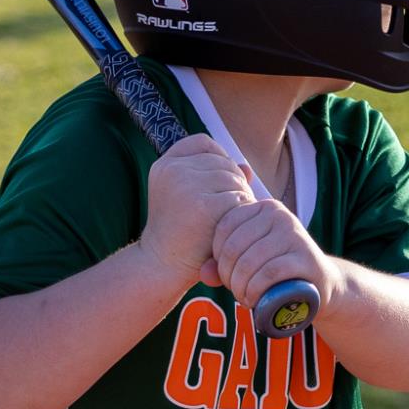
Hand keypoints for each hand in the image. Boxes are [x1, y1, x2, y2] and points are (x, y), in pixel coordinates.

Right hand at [140, 135, 254, 281]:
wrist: (162, 265)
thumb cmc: (180, 231)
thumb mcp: (189, 196)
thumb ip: (213, 176)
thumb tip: (246, 167)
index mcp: (165, 164)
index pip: (203, 143)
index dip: (218, 159)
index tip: (217, 183)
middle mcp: (173, 170)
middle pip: (223, 162)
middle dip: (233, 182)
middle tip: (227, 208)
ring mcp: (187, 185)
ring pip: (234, 178)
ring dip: (241, 197)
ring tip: (228, 218)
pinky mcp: (204, 205)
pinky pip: (239, 198)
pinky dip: (241, 213)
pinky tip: (230, 227)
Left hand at [208, 199, 338, 318]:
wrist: (321, 283)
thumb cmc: (278, 270)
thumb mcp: (249, 260)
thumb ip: (222, 264)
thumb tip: (204, 273)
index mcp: (263, 208)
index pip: (224, 227)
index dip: (217, 256)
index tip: (226, 275)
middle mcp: (279, 215)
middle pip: (233, 247)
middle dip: (228, 275)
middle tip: (236, 291)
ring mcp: (294, 234)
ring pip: (249, 262)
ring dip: (240, 287)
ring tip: (245, 298)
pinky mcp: (305, 257)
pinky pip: (268, 273)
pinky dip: (255, 290)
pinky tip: (255, 300)